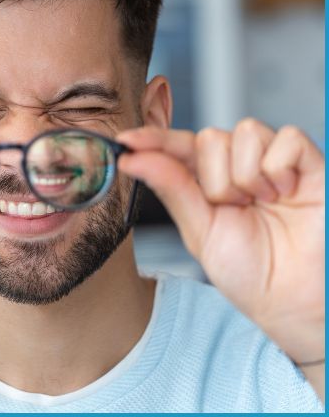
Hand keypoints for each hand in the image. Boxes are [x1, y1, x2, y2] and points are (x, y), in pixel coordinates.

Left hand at [117, 121, 323, 366]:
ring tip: (262, 204)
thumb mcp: (200, 232)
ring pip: (245, 132)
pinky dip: (279, 167)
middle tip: (234, 208)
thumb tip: (132, 159)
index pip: (177, 147)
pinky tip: (285, 193)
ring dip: (246, 175)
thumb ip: (171, 188)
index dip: (153, 140)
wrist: (294, 302)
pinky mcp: (308, 163)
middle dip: (215, 179)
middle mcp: (238, 165)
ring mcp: (272, 162)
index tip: (125, 141)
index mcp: (207, 181)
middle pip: (210, 137)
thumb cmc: (250, 272)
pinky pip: (287, 138)